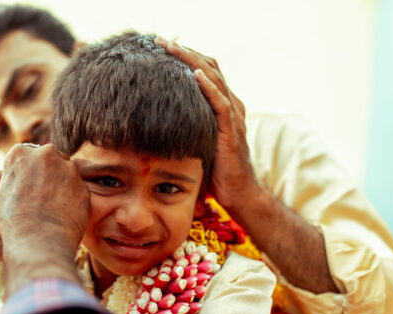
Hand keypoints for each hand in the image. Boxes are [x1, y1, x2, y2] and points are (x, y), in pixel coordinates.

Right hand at [0, 143, 89, 293]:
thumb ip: (20, 175)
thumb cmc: (16, 223)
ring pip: (67, 173)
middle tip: (42, 199)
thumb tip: (30, 174)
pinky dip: (74, 201)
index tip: (28, 188)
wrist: (39, 243)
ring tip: (52, 210)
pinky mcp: (84, 185)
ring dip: (63, 186)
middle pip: (50, 159)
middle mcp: (45, 154)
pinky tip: (64, 216)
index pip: (27, 155)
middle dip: (48, 174)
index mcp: (20, 153)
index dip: (28, 173)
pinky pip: (79, 190)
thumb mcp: (6, 192)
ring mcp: (67, 168)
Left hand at [155, 37, 257, 213]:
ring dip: (192, 60)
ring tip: (171, 46)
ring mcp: (234, 118)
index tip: (162, 47)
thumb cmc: (216, 174)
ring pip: (214, 79)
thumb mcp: (196, 145)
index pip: (205, 72)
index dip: (186, 56)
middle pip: (209, 68)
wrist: (239, 195)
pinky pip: (222, 104)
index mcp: (223, 107)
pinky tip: (195, 75)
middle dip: (185, 51)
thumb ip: (184, 130)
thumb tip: (152, 126)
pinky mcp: (232, 132)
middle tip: (160, 40)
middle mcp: (231, 106)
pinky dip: (209, 87)